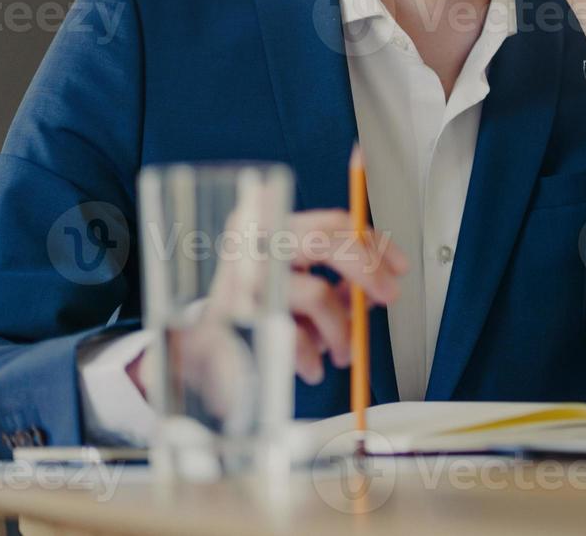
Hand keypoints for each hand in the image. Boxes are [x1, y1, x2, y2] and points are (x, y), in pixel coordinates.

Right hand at [128, 210, 407, 400]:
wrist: (187, 342)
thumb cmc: (252, 302)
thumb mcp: (294, 277)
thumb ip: (333, 274)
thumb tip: (380, 281)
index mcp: (269, 221)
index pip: (333, 221)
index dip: (373, 244)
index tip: (398, 266)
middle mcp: (253, 242)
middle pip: (326, 241)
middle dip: (367, 271)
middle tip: (387, 298)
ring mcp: (241, 278)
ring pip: (315, 294)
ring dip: (341, 328)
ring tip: (343, 350)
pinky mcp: (233, 318)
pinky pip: (290, 335)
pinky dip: (309, 353)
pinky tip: (311, 364)